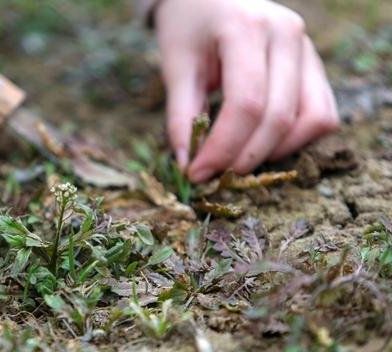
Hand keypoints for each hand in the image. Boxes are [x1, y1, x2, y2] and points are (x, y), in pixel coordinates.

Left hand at [155, 0, 339, 181]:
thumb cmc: (189, 27)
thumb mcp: (176, 66)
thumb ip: (181, 117)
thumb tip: (187, 167)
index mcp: (247, 28)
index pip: (246, 104)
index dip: (222, 148)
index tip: (197, 174)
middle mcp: (287, 35)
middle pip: (277, 116)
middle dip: (244, 157)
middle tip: (214, 177)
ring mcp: (307, 49)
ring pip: (310, 119)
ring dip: (274, 152)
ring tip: (237, 162)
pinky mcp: (315, 64)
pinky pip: (322, 113)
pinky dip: (297, 139)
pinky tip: (263, 146)